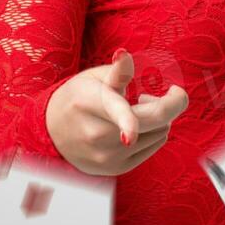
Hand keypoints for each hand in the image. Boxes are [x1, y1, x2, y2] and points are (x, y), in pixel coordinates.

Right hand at [45, 48, 189, 175]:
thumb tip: (124, 56)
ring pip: (160, 132)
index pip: (118, 110)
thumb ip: (115, 70)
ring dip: (157, 117)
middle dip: (171, 102)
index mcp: (89, 103)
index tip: (158, 111)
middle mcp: (98, 134)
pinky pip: (155, 145)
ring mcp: (108, 156)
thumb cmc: (80, 98)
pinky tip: (135, 125)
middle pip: (155, 121)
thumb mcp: (93, 78)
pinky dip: (153, 131)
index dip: (134, 117)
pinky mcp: (117, 169)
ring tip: (136, 108)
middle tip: (159, 91)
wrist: (53, 133)